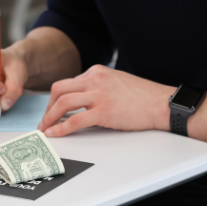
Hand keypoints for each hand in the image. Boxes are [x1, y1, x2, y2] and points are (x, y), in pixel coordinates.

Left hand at [37, 64, 175, 136]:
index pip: (68, 82)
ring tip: (45, 128)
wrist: (161, 104)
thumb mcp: (117, 82)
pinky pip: (74, 120)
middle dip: (48, 106)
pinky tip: (55, 134)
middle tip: (45, 119)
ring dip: (49, 117)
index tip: (53, 110)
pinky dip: (60, 128)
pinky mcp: (103, 110)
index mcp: (97, 71)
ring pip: (62, 102)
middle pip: (59, 89)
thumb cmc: (144, 97)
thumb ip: (99, 87)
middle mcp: (95, 79)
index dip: (56, 98)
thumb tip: (84, 100)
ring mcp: (99, 94)